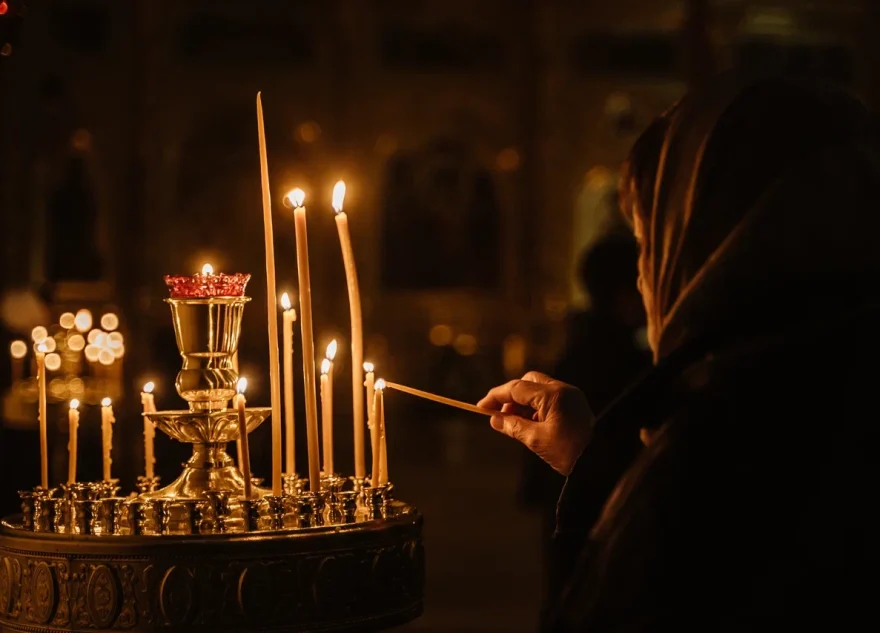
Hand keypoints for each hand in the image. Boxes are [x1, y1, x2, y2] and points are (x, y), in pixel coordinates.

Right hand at [478, 371, 593, 475]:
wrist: (601, 463)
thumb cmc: (569, 453)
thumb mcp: (536, 440)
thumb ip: (513, 426)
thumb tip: (495, 420)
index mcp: (553, 395)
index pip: (516, 388)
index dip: (496, 396)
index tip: (482, 408)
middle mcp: (562, 389)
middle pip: (528, 382)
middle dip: (511, 396)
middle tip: (502, 416)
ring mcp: (570, 396)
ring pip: (538, 390)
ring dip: (523, 403)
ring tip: (515, 424)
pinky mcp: (574, 404)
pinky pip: (549, 398)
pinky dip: (536, 408)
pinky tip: (530, 424)